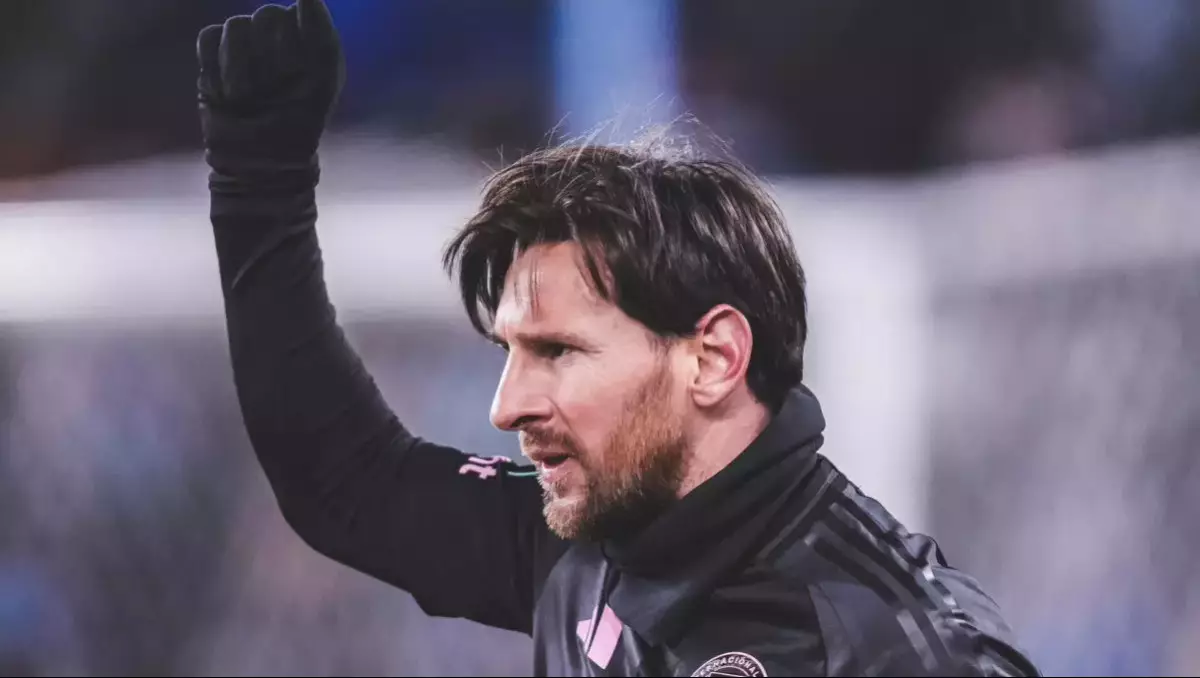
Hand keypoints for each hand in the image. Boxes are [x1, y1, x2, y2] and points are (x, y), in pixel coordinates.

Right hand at [197, 0, 343, 174]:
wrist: (261, 158)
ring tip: (248, 98)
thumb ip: (320, 32)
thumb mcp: (322, 79)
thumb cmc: (299, 120)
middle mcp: (278, 36)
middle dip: (272, 56)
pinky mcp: (213, 55)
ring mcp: (244, 44)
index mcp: (310, 39)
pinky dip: (216, 69)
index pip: (304, 10)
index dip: (301, 36)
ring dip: (242, 67)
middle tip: (275, 88)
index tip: (299, 67)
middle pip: (268, 15)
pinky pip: (208, 38)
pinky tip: (227, 95)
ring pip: (237, 26)